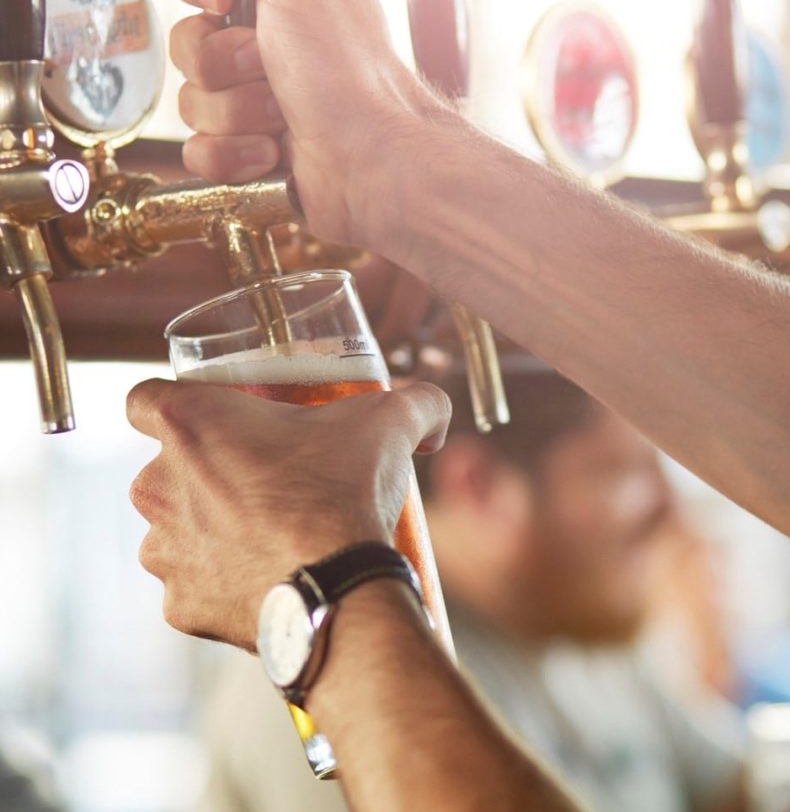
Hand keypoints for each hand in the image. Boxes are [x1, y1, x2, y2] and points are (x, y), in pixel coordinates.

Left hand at [127, 378, 449, 650]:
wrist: (340, 593)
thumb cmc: (344, 495)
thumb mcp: (388, 423)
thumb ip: (414, 401)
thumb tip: (433, 407)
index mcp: (189, 425)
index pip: (143, 397)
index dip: (177, 404)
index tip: (215, 416)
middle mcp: (157, 486)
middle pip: (165, 468)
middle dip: (210, 473)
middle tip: (271, 477)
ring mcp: (164, 551)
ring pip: (177, 529)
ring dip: (214, 528)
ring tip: (273, 531)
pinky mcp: (180, 605)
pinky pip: (196, 584)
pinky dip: (226, 581)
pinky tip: (270, 574)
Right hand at [170, 0, 449, 247]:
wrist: (374, 165)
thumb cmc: (349, 73)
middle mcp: (274, 44)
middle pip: (190, 39)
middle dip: (222, 63)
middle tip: (268, 69)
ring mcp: (262, 100)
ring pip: (193, 99)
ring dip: (234, 112)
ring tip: (282, 118)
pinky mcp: (255, 151)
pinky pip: (201, 150)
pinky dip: (232, 155)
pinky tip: (271, 154)